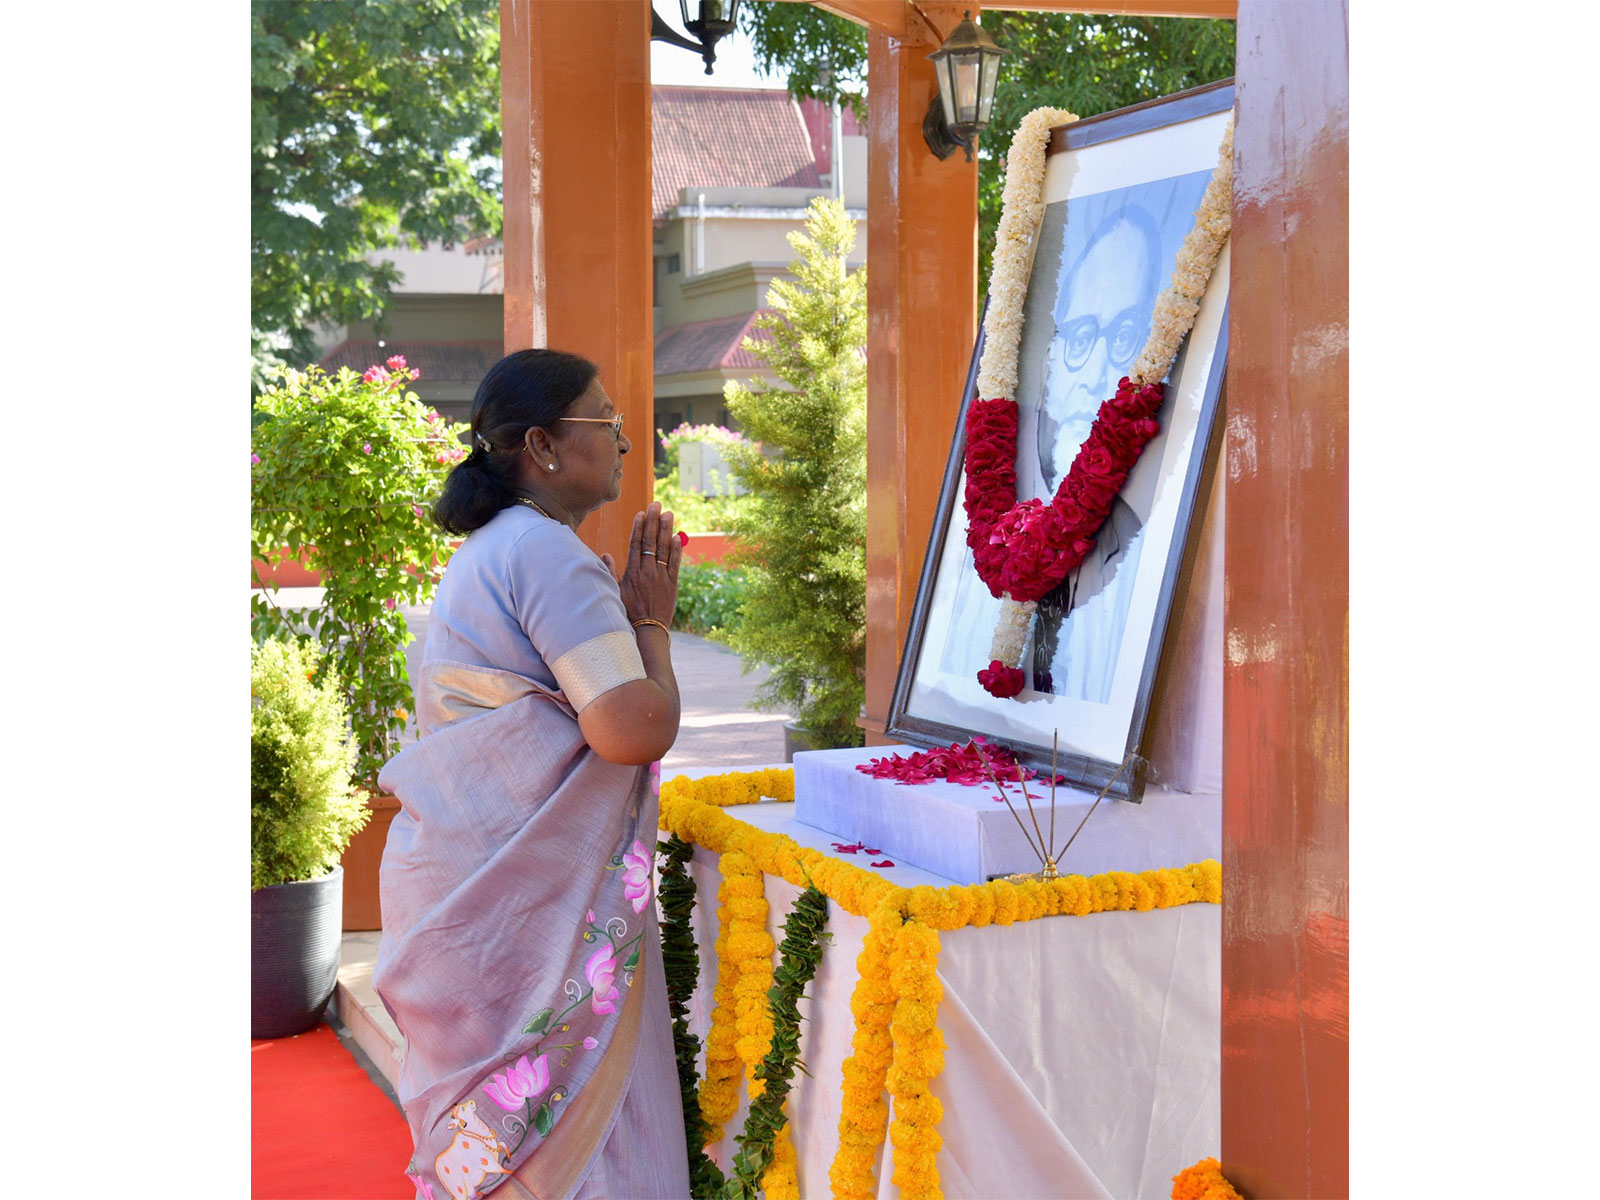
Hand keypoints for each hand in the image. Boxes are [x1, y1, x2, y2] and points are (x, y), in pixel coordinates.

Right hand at [618, 501, 681, 625]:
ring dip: (666, 530)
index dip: (639, 527)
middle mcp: (647, 572)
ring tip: (669, 514)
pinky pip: (675, 564)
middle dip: (653, 521)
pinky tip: (677, 536)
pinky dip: (676, 550)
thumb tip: (605, 554)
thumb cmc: (628, 613)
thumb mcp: (615, 592)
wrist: (647, 632)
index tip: (642, 513)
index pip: (636, 544)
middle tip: (656, 504)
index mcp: (632, 573)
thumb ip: (611, 572)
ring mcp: (661, 578)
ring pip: (663, 549)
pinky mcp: (673, 585)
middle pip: (650, 542)